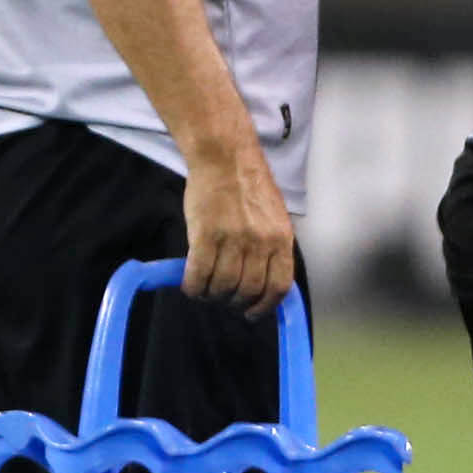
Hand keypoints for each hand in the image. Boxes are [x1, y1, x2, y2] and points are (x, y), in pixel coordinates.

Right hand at [182, 151, 296, 312]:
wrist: (225, 159)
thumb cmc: (248, 187)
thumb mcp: (273, 219)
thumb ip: (271, 248)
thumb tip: (264, 280)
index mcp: (281, 239)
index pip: (279, 286)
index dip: (265, 306)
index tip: (253, 313)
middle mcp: (261, 243)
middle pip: (248, 291)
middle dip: (234, 303)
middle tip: (223, 299)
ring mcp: (234, 240)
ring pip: (223, 287)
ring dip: (212, 295)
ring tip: (205, 291)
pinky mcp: (206, 235)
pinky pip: (199, 274)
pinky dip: (194, 286)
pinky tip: (191, 284)